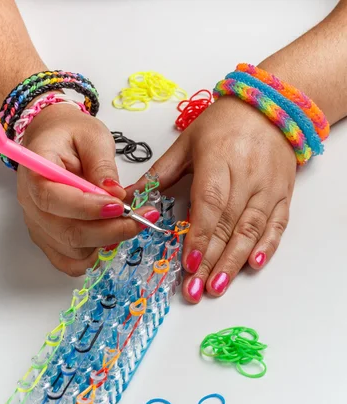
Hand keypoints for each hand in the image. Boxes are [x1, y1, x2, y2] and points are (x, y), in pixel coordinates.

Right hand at [17, 104, 159, 275]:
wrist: (53, 140)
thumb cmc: (71, 135)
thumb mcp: (92, 137)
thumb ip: (102, 165)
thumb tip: (115, 194)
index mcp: (34, 173)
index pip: (52, 199)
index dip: (87, 208)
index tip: (120, 205)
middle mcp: (31, 205)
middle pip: (67, 233)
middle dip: (109, 231)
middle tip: (141, 219)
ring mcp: (38, 227)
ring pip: (73, 251)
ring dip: (106, 242)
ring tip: (130, 222)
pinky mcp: (49, 240)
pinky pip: (70, 262)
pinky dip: (93, 257)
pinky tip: (110, 238)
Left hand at [127, 97, 295, 301]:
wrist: (271, 107)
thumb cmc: (223, 124)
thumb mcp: (186, 143)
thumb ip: (159, 175)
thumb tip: (127, 198)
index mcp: (218, 161)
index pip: (209, 204)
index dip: (199, 236)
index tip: (188, 264)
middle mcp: (246, 177)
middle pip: (227, 224)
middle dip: (210, 260)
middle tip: (195, 289)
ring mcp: (268, 188)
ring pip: (251, 230)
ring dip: (234, 261)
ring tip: (217, 287)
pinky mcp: (282, 195)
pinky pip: (276, 225)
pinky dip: (267, 246)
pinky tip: (254, 265)